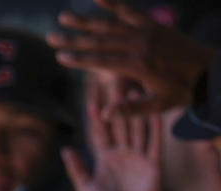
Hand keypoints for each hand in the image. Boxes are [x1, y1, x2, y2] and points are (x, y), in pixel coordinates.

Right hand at [47, 0, 215, 116]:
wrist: (209, 71)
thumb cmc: (182, 92)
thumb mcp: (158, 106)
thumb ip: (131, 110)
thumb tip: (104, 114)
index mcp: (138, 65)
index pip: (102, 61)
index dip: (79, 59)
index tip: (60, 56)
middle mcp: (140, 45)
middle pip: (100, 41)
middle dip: (73, 40)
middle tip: (51, 38)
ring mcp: (147, 32)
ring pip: (110, 25)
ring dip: (85, 21)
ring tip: (63, 17)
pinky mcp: (153, 25)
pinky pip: (130, 12)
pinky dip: (113, 4)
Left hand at [62, 93, 162, 190]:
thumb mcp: (86, 189)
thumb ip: (77, 169)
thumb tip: (65, 148)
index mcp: (104, 158)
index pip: (99, 133)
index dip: (95, 118)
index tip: (90, 99)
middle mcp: (122, 154)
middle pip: (118, 125)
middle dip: (115, 106)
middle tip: (113, 84)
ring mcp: (138, 157)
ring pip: (136, 129)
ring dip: (135, 112)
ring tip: (133, 92)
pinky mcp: (153, 165)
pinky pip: (154, 143)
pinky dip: (154, 128)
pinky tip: (154, 112)